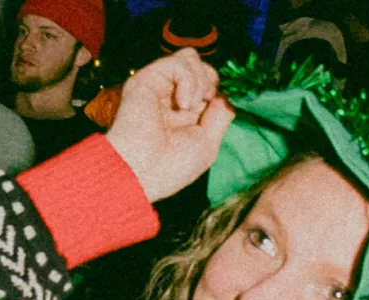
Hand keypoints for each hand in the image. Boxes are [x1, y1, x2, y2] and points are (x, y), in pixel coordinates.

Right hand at [106, 49, 233, 202]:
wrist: (140, 172)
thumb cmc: (170, 167)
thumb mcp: (207, 144)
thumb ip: (220, 116)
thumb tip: (228, 95)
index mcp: (184, 115)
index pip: (209, 86)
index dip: (218, 93)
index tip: (216, 111)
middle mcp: (171, 98)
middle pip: (201, 67)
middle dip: (211, 82)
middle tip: (204, 106)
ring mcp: (159, 86)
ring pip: (190, 58)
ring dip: (200, 79)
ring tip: (190, 106)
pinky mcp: (148, 78)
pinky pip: (179, 62)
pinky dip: (188, 80)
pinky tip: (182, 104)